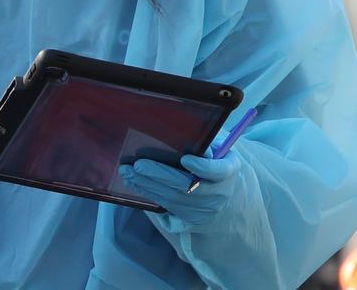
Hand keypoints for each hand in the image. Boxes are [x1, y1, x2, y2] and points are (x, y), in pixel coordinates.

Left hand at [119, 154, 241, 227]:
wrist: (227, 196)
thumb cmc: (216, 162)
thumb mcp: (219, 148)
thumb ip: (208, 143)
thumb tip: (189, 138)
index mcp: (229, 171)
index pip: (218, 171)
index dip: (202, 167)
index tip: (185, 158)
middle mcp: (218, 194)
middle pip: (188, 187)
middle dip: (160, 175)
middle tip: (138, 165)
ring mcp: (204, 209)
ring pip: (173, 198)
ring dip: (147, 184)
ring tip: (128, 172)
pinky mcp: (190, 219)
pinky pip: (167, 206)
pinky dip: (148, 193)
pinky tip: (133, 182)